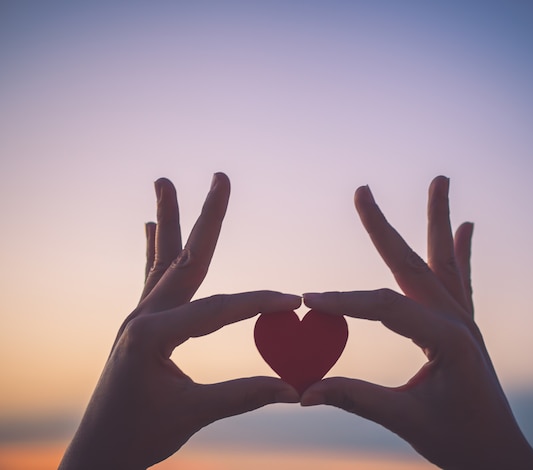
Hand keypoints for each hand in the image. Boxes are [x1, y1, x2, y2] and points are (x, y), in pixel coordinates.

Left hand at [60, 173, 299, 469]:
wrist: (97, 454)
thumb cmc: (138, 436)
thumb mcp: (192, 415)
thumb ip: (243, 395)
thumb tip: (294, 389)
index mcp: (152, 335)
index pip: (218, 309)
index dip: (260, 303)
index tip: (295, 301)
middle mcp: (142, 317)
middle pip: (185, 259)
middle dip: (206, 217)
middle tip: (221, 176)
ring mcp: (138, 318)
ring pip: (163, 261)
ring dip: (169, 220)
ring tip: (164, 182)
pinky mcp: (140, 325)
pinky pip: (152, 278)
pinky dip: (155, 250)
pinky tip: (150, 227)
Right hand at [301, 176, 532, 469]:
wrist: (501, 460)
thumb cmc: (461, 443)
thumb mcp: (406, 420)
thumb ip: (356, 398)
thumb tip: (305, 390)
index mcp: (450, 339)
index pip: (386, 307)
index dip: (344, 302)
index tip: (308, 300)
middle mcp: (459, 321)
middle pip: (414, 265)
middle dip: (384, 228)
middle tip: (363, 191)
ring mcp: (465, 322)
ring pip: (442, 263)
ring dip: (437, 222)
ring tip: (440, 182)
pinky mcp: (463, 329)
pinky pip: (459, 282)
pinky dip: (460, 253)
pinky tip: (466, 229)